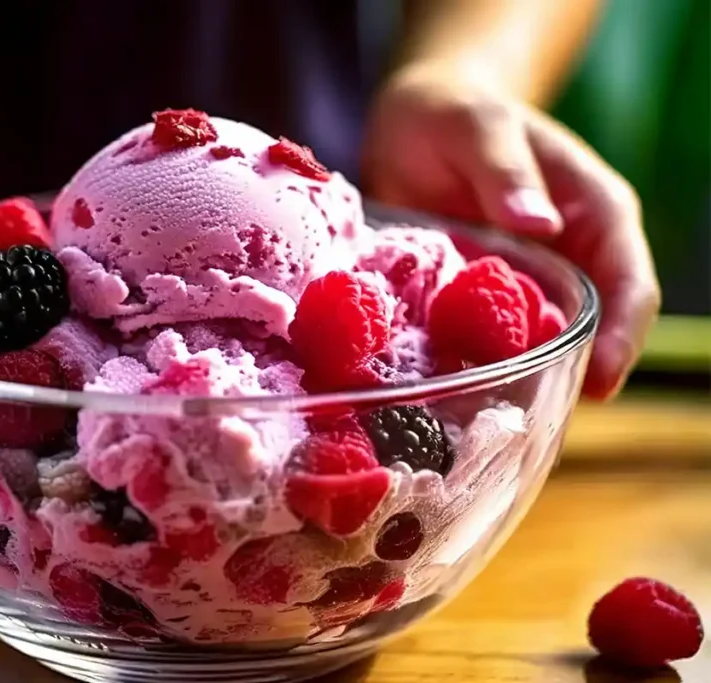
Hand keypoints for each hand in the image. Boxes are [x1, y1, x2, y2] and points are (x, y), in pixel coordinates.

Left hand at [362, 62, 660, 399]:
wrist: (411, 120)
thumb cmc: (455, 113)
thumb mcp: (477, 128)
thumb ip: (506, 171)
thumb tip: (542, 225)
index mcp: (593, 214)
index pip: (629, 284)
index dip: (623, 336)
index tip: (602, 381)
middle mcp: (569, 256)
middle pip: (592, 331)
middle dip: (573, 375)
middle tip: (538, 416)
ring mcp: (523, 282)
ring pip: (540, 345)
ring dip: (523, 379)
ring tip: (492, 417)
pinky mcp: (479, 298)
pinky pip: (487, 341)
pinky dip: (476, 364)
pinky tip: (450, 390)